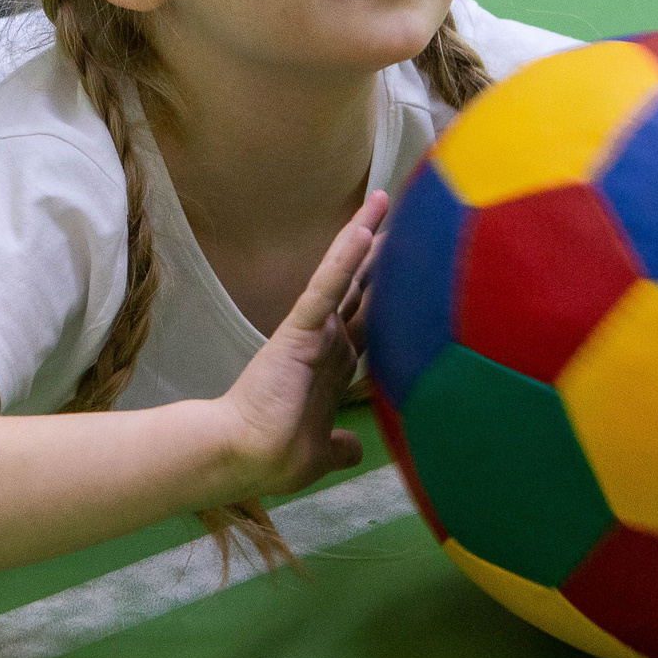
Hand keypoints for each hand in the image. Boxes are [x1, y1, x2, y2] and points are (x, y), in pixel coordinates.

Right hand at [212, 191, 388, 500]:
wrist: (245, 457)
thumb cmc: (278, 455)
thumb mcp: (322, 451)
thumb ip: (340, 445)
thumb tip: (353, 449)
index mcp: (336, 365)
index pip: (369, 322)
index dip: (388, 296)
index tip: (412, 272)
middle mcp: (328, 340)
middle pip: (361, 287)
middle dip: (383, 256)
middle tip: (406, 218)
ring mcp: (314, 331)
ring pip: (344, 274)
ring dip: (362, 237)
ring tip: (383, 200)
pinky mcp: (301, 329)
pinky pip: (326, 288)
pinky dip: (345, 259)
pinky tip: (364, 229)